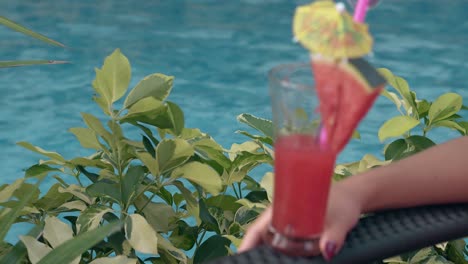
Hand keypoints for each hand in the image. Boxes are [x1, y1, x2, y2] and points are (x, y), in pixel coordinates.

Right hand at [238, 181, 362, 260]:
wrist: (351, 197)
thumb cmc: (343, 203)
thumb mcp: (340, 219)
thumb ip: (334, 235)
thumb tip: (327, 251)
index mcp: (283, 207)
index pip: (257, 228)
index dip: (248, 243)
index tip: (242, 256)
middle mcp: (281, 216)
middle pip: (261, 238)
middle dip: (257, 251)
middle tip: (257, 263)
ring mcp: (288, 224)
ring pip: (272, 243)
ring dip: (270, 253)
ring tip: (268, 262)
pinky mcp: (297, 231)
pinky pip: (284, 245)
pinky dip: (283, 254)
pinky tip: (288, 260)